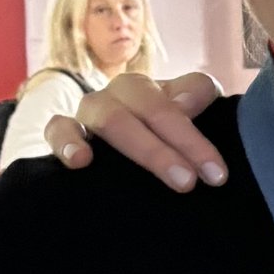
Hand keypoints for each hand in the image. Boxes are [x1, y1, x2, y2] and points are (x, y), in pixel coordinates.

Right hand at [45, 67, 226, 190]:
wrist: (127, 146)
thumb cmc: (161, 129)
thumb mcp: (187, 107)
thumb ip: (196, 93)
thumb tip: (184, 103)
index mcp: (144, 89)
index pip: (173, 106)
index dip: (195, 141)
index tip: (217, 176)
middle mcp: (114, 96)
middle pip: (141, 112)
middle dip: (166, 150)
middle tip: (188, 183)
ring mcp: (86, 114)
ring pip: (107, 119)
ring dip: (136, 147)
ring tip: (143, 172)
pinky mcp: (61, 133)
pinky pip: (57, 130)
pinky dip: (66, 143)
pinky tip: (80, 162)